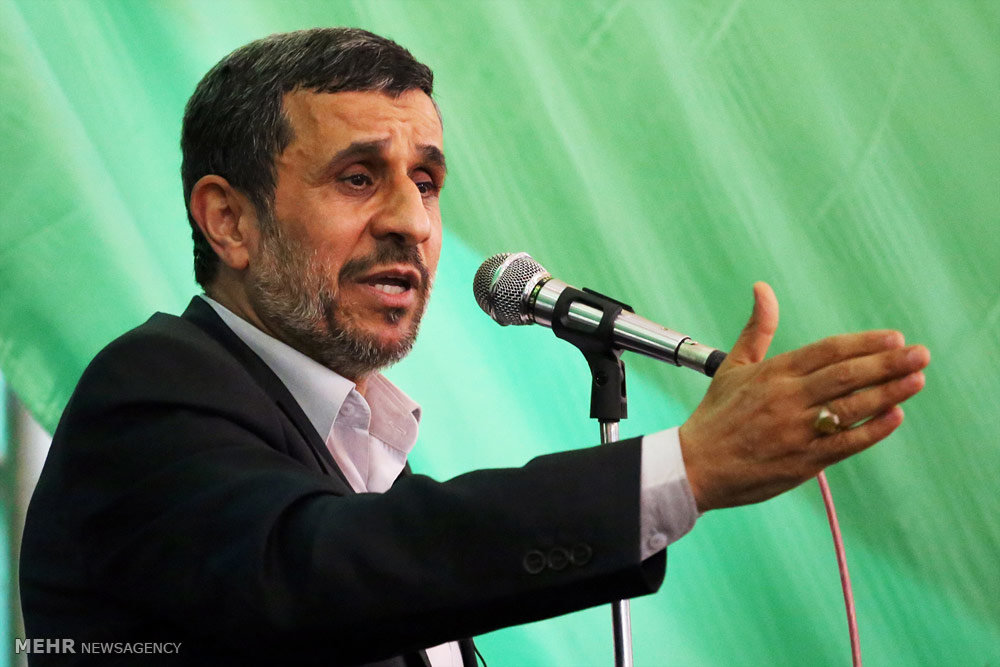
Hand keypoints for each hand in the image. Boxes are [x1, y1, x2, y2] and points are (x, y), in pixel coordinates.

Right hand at [679, 282, 929, 511]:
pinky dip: (872, 430)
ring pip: (851, 407)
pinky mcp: (802, 461)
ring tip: (917, 379)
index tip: (894, 338)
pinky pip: (845, 443)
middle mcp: (787, 398)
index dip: (864, 343)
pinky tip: (895, 416)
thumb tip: (763, 288)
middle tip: (920, 353)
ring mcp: (796, 430)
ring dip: (888, 392)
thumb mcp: (733, 366)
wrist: (695, 466)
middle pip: (846, 376)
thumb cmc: (716, 415)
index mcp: (773, 373)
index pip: (827, 351)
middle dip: (887, 363)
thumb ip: (758, 329)